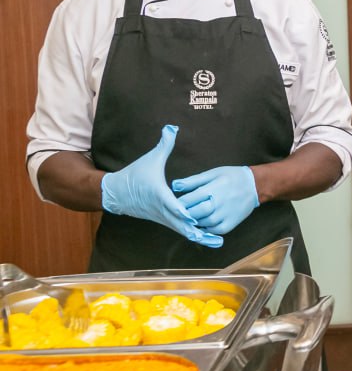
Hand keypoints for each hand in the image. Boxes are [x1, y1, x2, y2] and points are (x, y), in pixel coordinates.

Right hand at [100, 125, 222, 247]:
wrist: (116, 193)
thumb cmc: (134, 175)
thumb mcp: (150, 159)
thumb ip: (164, 145)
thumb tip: (172, 128)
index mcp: (159, 196)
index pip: (173, 206)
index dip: (184, 212)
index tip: (196, 218)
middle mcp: (163, 211)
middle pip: (182, 225)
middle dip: (200, 233)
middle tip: (217, 240)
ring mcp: (164, 218)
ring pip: (183, 230)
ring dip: (199, 237)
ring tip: (217, 242)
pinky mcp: (165, 220)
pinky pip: (180, 229)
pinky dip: (193, 234)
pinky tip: (207, 238)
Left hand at [174, 166, 259, 235]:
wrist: (255, 185)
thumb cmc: (232, 177)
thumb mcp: (213, 173)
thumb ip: (193, 181)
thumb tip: (174, 186)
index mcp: (213, 189)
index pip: (188, 200)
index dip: (177, 203)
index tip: (173, 204)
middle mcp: (219, 203)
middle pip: (194, 213)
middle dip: (185, 214)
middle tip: (180, 212)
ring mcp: (225, 215)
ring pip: (202, 223)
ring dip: (194, 221)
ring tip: (191, 217)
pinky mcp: (230, 224)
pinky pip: (213, 231)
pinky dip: (206, 228)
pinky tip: (203, 222)